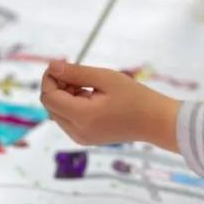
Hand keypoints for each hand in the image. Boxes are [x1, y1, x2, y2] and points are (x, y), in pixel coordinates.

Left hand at [40, 61, 180, 151]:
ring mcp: (81, 138)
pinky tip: (91, 96)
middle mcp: (77, 132)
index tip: (63, 64)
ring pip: (58, 113)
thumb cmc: (135, 97)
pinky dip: (72, 105)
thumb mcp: (105, 78)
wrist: (155, 122)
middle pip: (51, 106)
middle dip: (57, 86)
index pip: (49, 98)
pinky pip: (68, 120)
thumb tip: (52, 66)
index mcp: (82, 117)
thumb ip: (76, 72)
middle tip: (78, 73)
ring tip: (88, 85)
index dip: (50, 79)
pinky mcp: (86, 139)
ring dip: (65, 96)